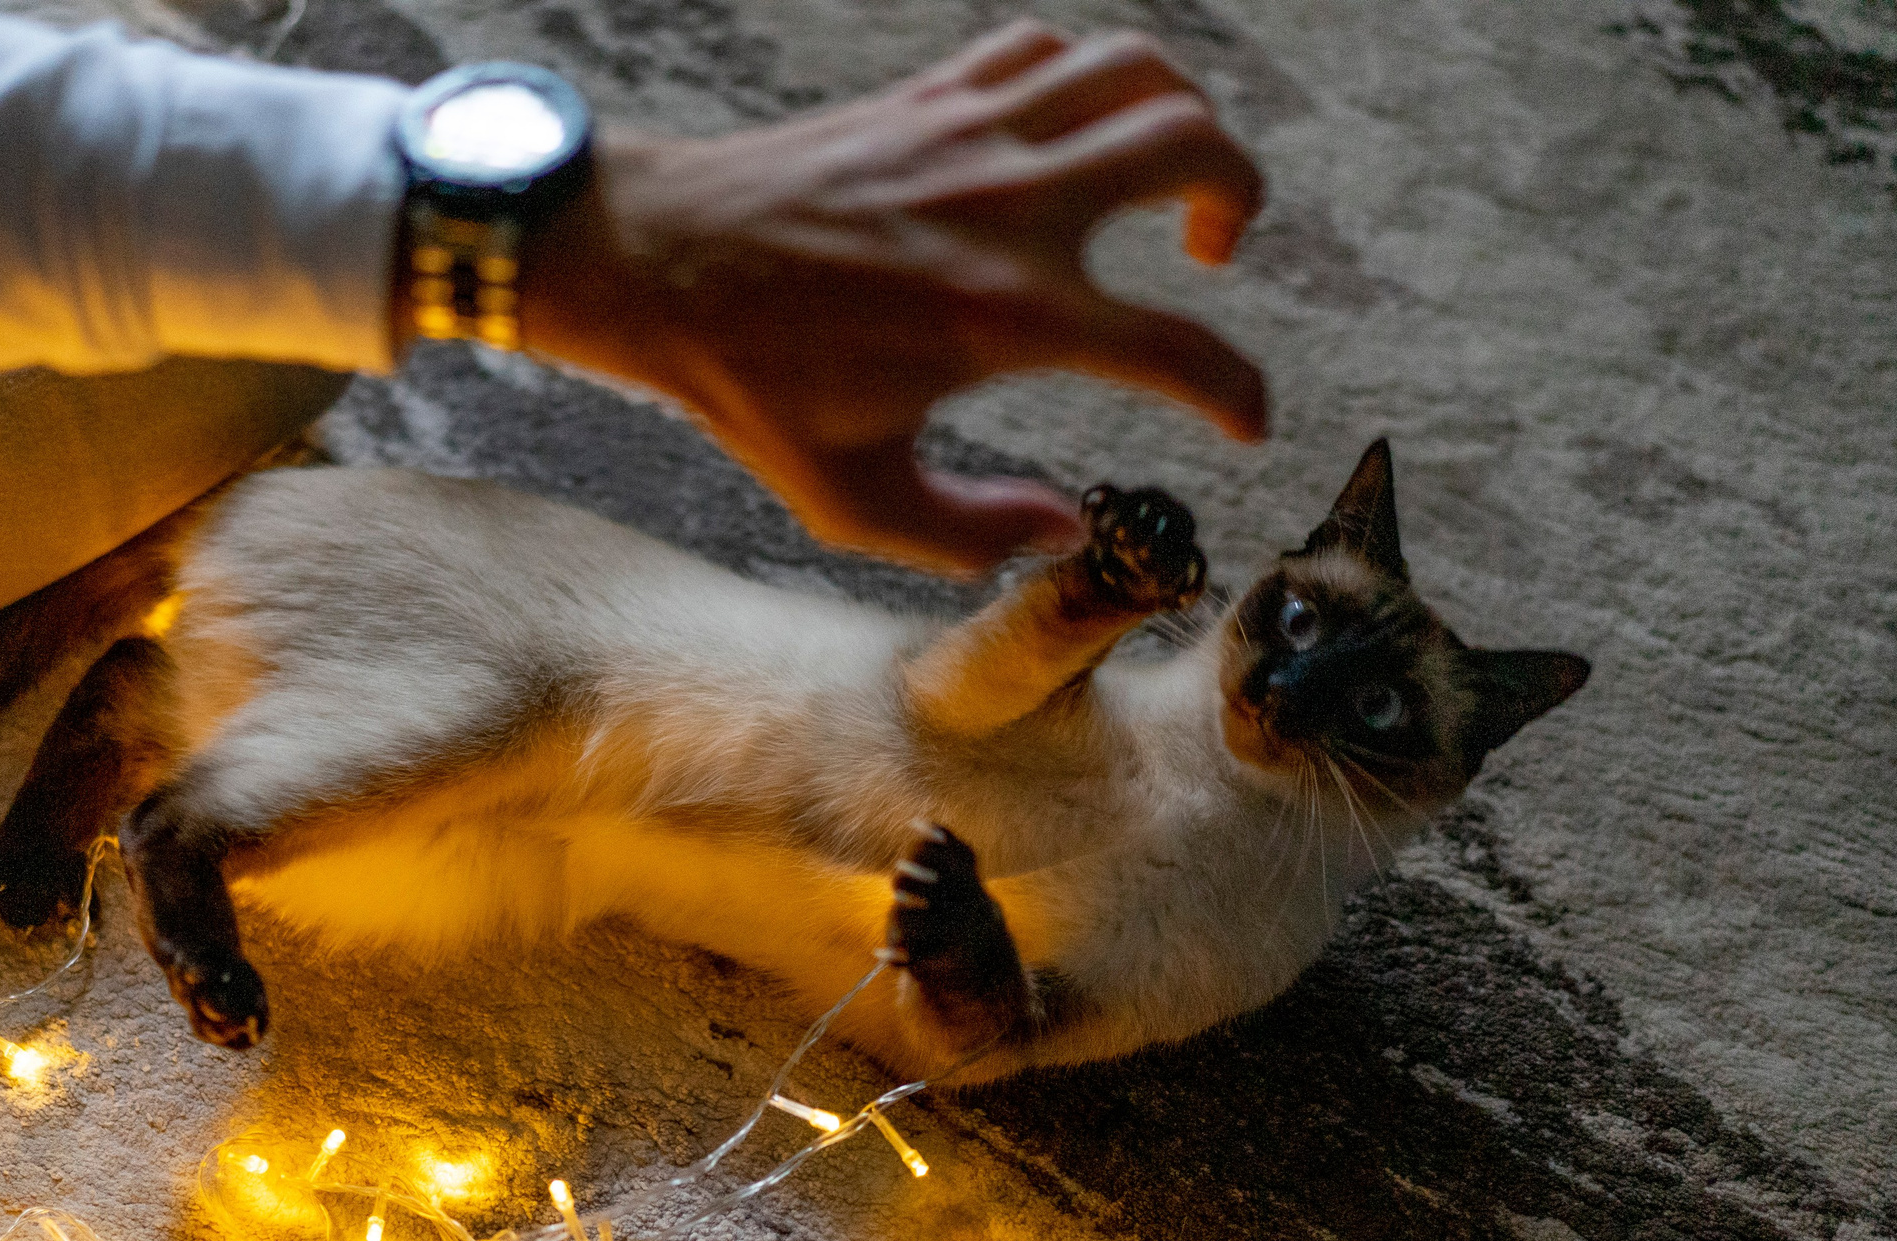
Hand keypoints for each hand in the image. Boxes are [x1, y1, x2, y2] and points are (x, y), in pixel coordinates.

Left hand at [516, 21, 1266, 575]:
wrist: (652, 264)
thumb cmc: (744, 387)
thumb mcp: (852, 499)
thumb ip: (970, 534)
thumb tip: (1059, 532)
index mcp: (1005, 316)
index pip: (1178, 350)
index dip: (1238, 396)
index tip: (1245, 423)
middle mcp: (1007, 208)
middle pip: (1193, 147)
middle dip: (1240, 196)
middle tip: (1210, 256)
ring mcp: (970, 135)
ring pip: (1138, 71)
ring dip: (1182, 117)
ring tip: (1161, 181)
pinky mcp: (929, 97)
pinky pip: (1047, 50)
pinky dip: (1088, 79)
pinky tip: (1065, 142)